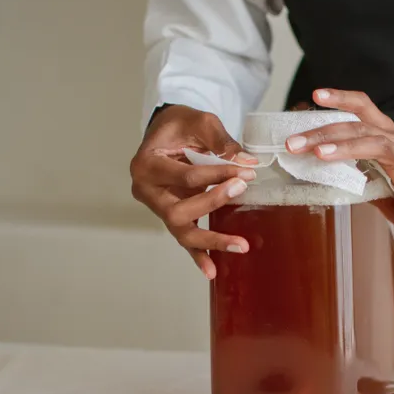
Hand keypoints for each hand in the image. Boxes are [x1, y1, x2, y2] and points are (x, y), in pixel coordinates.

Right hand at [130, 105, 256, 278]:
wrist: (167, 131)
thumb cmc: (180, 124)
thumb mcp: (200, 122)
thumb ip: (222, 142)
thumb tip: (247, 165)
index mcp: (146, 165)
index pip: (186, 176)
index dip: (217, 175)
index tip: (246, 173)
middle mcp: (146, 191)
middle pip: (178, 210)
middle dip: (212, 202)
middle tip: (241, 190)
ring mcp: (157, 207)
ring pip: (181, 231)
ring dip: (211, 239)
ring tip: (240, 245)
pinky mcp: (170, 216)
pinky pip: (184, 239)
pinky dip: (198, 255)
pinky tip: (212, 271)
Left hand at [285, 89, 393, 234]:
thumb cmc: (392, 190)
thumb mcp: (361, 175)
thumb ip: (340, 164)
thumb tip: (306, 154)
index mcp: (377, 134)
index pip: (359, 109)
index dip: (339, 99)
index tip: (315, 94)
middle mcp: (391, 139)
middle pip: (357, 126)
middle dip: (323, 133)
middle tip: (294, 143)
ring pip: (375, 143)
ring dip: (346, 146)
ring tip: (321, 152)